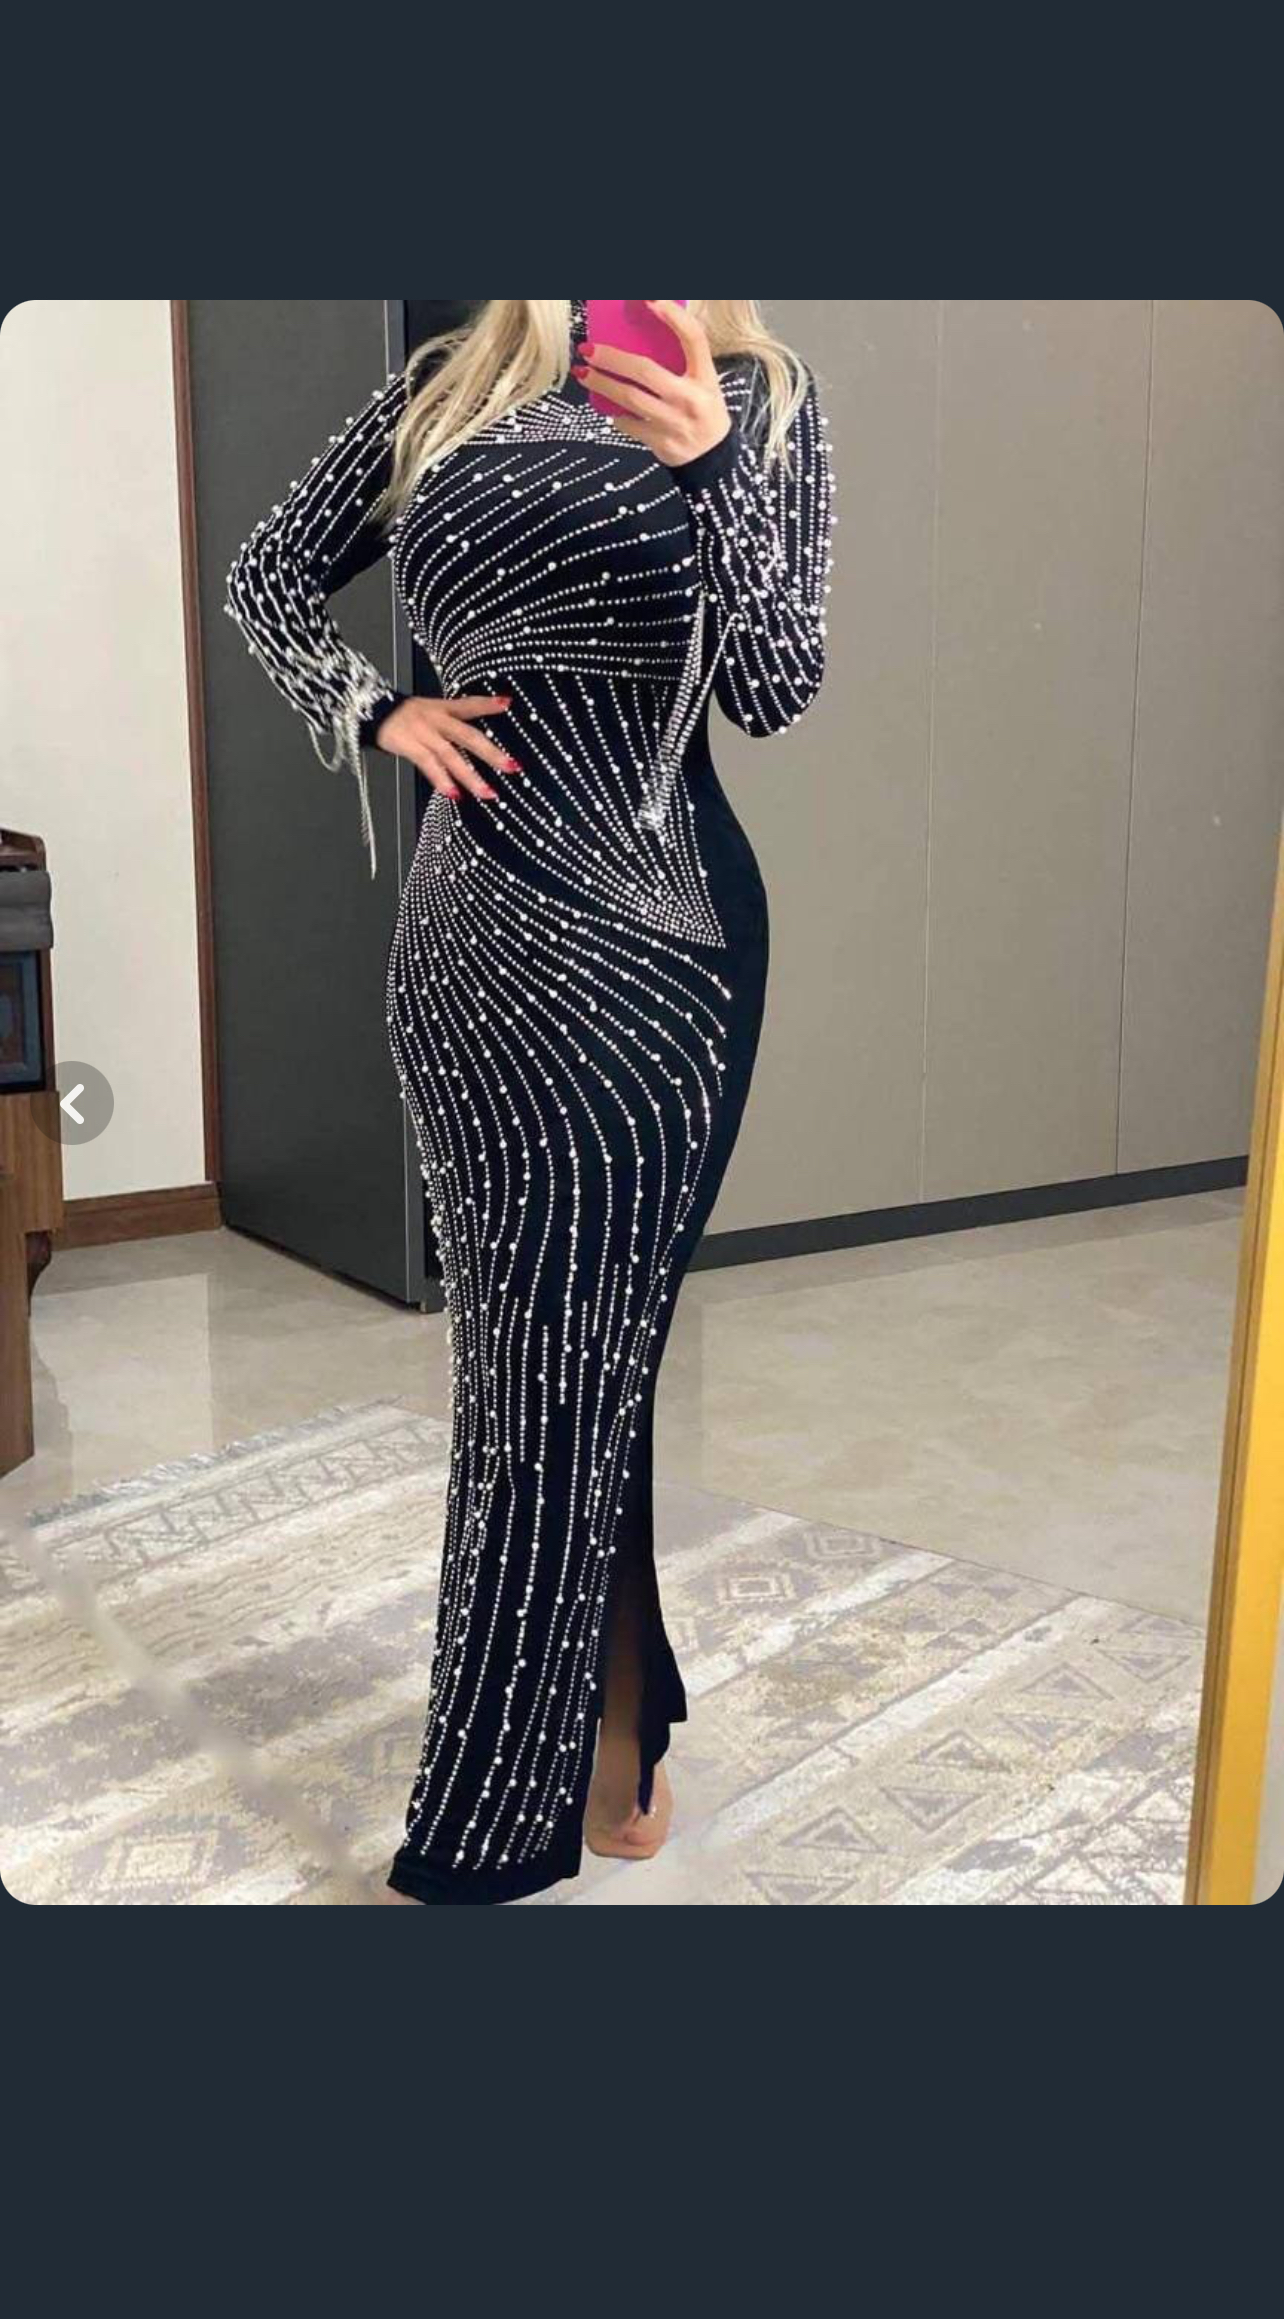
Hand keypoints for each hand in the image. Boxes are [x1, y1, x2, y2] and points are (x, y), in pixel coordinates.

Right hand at [373, 693, 522, 801]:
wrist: (370, 711)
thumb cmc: (403, 717)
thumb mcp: (428, 712)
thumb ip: (450, 724)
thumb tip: (472, 745)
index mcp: (442, 708)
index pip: (469, 704)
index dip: (487, 704)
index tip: (507, 704)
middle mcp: (436, 719)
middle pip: (468, 735)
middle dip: (492, 753)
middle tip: (512, 766)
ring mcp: (424, 732)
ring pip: (451, 755)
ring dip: (471, 776)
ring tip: (487, 793)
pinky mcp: (410, 745)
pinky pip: (429, 764)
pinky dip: (442, 780)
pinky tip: (454, 793)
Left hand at [572, 300, 732, 468]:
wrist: (714, 457)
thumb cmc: (703, 410)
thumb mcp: (704, 381)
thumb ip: (681, 360)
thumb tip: (641, 334)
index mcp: (705, 376)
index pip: (693, 338)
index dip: (673, 316)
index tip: (650, 298)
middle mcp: (691, 398)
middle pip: (645, 371)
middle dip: (611, 358)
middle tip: (589, 349)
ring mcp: (674, 422)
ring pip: (629, 398)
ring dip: (601, 384)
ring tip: (583, 373)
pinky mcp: (660, 442)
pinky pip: (628, 424)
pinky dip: (615, 414)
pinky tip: (608, 407)